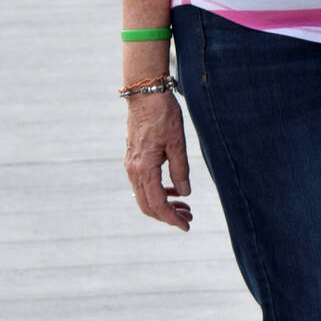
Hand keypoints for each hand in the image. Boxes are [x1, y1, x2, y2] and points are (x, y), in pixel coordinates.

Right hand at [124, 92, 193, 230]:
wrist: (144, 94)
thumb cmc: (163, 114)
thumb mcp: (177, 142)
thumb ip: (180, 169)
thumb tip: (184, 193)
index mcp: (145, 168)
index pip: (157, 204)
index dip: (171, 219)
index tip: (186, 226)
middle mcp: (134, 170)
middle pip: (148, 205)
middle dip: (168, 216)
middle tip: (189, 218)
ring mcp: (131, 164)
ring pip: (144, 195)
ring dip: (163, 205)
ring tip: (185, 206)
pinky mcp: (133, 158)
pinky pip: (143, 183)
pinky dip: (157, 192)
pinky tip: (173, 190)